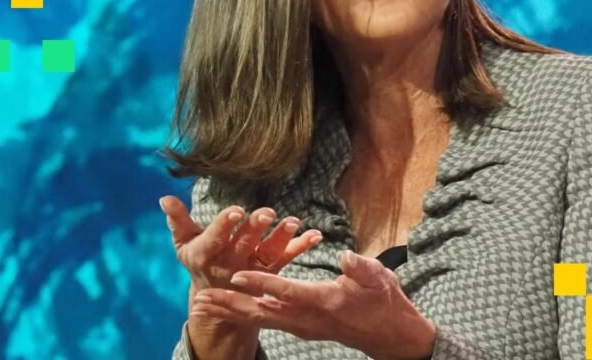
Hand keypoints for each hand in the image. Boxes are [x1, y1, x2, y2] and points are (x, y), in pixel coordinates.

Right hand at [159, 195, 322, 295]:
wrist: (217, 299)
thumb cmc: (200, 259)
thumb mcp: (185, 243)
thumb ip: (178, 221)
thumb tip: (164, 198)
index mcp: (205, 255)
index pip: (214, 239)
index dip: (224, 226)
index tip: (235, 211)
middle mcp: (229, 264)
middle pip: (243, 246)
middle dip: (254, 230)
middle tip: (267, 212)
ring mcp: (252, 270)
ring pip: (267, 255)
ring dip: (280, 238)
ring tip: (293, 223)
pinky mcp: (270, 273)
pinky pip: (286, 259)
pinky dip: (300, 247)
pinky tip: (315, 235)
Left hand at [191, 249, 436, 359]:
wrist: (390, 335)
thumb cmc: (384, 301)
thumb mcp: (378, 278)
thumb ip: (360, 268)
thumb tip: (345, 256)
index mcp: (324, 301)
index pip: (287, 291)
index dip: (261, 284)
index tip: (236, 276)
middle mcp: (308, 318)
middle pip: (262, 312)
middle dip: (230, 305)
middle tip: (200, 298)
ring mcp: (304, 326)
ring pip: (261, 319)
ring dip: (231, 311)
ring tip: (202, 304)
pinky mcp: (302, 328)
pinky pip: (268, 322)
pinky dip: (245, 315)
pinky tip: (228, 309)